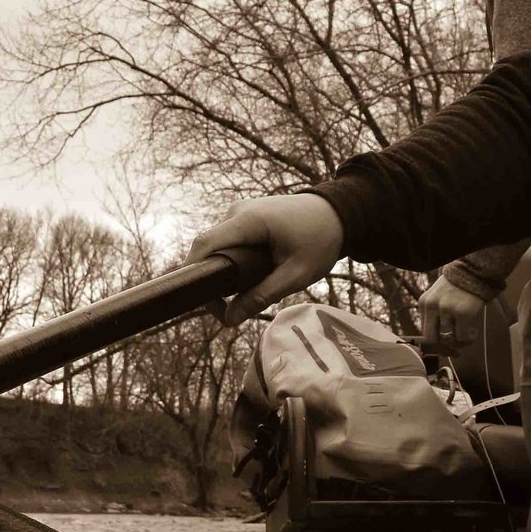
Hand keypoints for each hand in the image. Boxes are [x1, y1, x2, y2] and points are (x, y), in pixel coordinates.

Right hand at [186, 195, 345, 324]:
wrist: (339, 213)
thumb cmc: (321, 240)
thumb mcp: (296, 274)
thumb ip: (262, 296)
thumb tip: (230, 319)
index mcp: (248, 220)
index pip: (204, 244)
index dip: (191, 271)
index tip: (194, 300)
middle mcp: (237, 212)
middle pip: (207, 248)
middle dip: (210, 280)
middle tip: (225, 311)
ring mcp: (239, 212)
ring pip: (216, 246)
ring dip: (221, 271)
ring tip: (240, 298)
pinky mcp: (244, 217)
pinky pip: (227, 241)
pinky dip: (231, 261)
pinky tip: (246, 279)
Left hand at [418, 275, 492, 352]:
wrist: (474, 271)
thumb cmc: (458, 286)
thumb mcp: (439, 297)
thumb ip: (436, 315)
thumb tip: (440, 342)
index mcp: (424, 302)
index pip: (424, 331)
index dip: (435, 344)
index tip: (445, 348)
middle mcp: (432, 306)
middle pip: (431, 338)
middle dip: (443, 348)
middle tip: (454, 350)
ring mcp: (447, 309)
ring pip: (448, 339)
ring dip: (459, 343)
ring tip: (467, 336)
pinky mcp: (463, 313)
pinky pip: (463, 337)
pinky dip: (469, 339)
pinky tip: (474, 332)